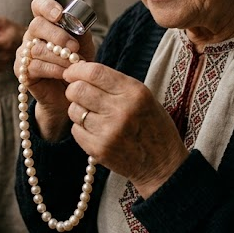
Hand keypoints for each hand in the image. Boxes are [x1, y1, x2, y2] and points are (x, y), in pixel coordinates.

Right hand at [18, 0, 97, 139]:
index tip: (59, 15)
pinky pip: (36, 66)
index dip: (47, 7)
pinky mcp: (22, 71)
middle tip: (73, 47)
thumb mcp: (83, 44)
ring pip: (38, 49)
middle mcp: (31, 35)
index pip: (39, 5)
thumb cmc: (76, 63)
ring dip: (60, 57)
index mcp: (46, 23)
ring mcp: (24, 53)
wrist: (71, 91)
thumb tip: (78, 22)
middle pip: (36, 26)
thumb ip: (81, 30)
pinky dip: (54, 69)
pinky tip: (66, 74)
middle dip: (57, 36)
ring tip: (75, 64)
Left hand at [62, 62, 188, 197]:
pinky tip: (96, 131)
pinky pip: (76, 130)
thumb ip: (115, 84)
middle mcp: (121, 110)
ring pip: (74, 110)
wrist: (162, 163)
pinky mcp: (99, 149)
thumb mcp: (143, 97)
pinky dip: (81, 128)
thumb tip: (82, 71)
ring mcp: (109, 131)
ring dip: (78, 110)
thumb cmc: (152, 125)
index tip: (71, 72)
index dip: (77, 69)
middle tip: (78, 94)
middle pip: (78, 90)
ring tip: (93, 116)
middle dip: (73, 89)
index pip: (95, 72)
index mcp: (134, 92)